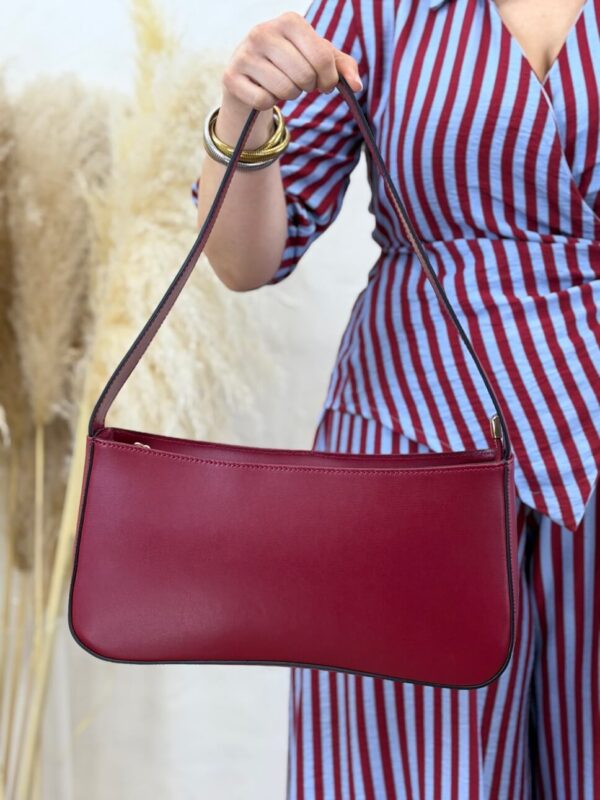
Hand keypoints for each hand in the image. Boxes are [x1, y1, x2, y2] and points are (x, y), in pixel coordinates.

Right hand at [221, 10, 362, 114]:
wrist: (248, 73)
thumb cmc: (290, 63)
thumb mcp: (318, 59)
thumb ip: (342, 67)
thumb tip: (357, 86)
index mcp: (290, 21)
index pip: (322, 57)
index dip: (329, 79)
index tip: (324, 84)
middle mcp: (264, 31)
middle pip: (304, 75)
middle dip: (308, 88)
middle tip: (301, 84)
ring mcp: (245, 53)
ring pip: (284, 90)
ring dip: (289, 95)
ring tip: (282, 85)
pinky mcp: (231, 76)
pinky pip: (264, 101)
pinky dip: (269, 103)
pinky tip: (264, 91)